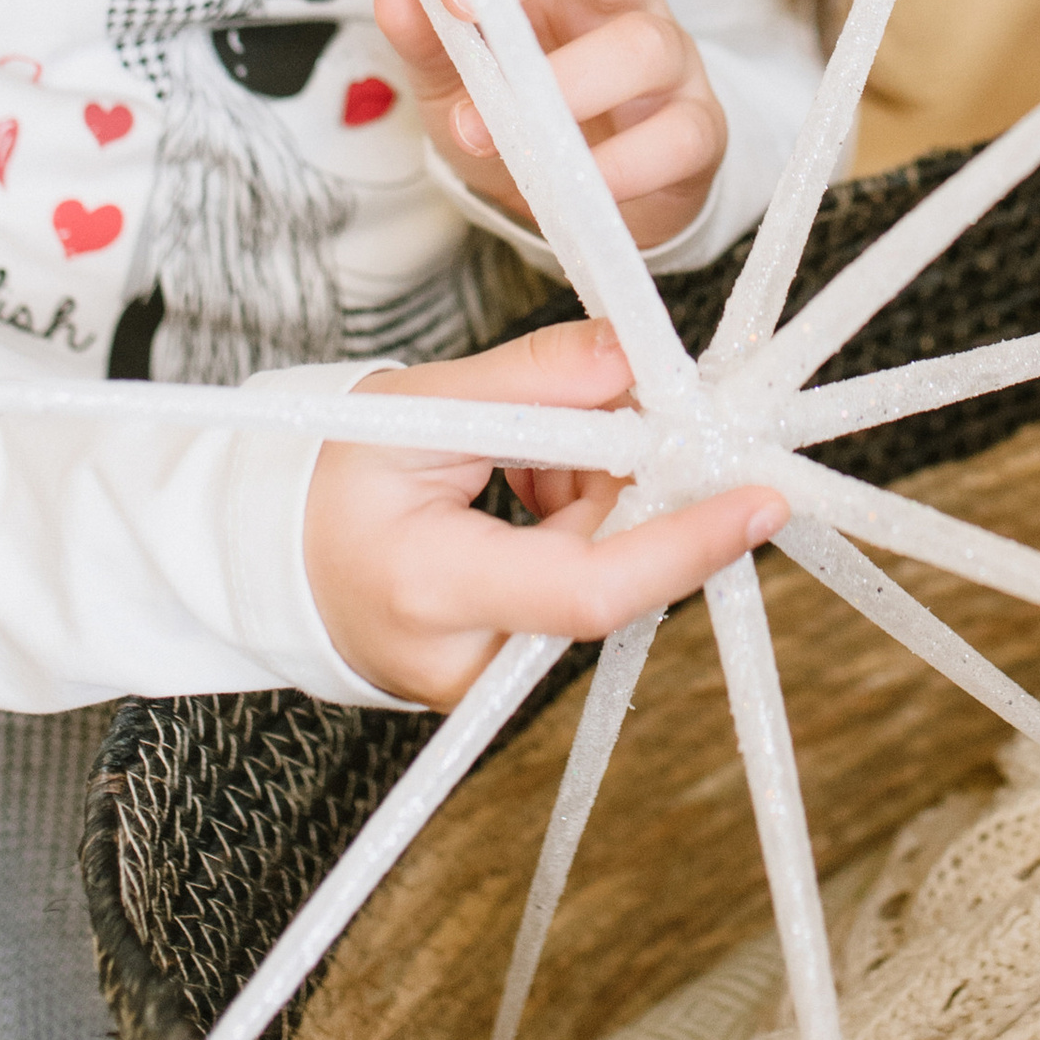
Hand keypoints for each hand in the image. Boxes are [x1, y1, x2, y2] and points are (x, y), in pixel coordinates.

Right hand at [304, 315, 783, 704]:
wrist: (281, 564)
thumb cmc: (332, 486)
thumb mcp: (416, 407)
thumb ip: (530, 381)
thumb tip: (631, 357)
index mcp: (436, 591)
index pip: (592, 589)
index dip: (685, 544)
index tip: (758, 501)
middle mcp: (473, 662)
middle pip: (615, 565)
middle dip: (627, 475)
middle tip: (595, 407)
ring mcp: (497, 683)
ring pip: (610, 569)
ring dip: (597, 493)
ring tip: (520, 455)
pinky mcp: (515, 678)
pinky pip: (589, 586)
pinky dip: (581, 522)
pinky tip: (530, 489)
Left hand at [376, 0, 726, 248]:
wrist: (579, 205)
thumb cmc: (519, 116)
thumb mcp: (450, 77)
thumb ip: (423, 35)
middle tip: (458, 1)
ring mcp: (668, 58)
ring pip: (644, 41)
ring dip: (563, 82)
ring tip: (488, 130)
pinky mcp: (696, 129)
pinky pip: (681, 133)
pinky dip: (623, 162)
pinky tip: (574, 182)